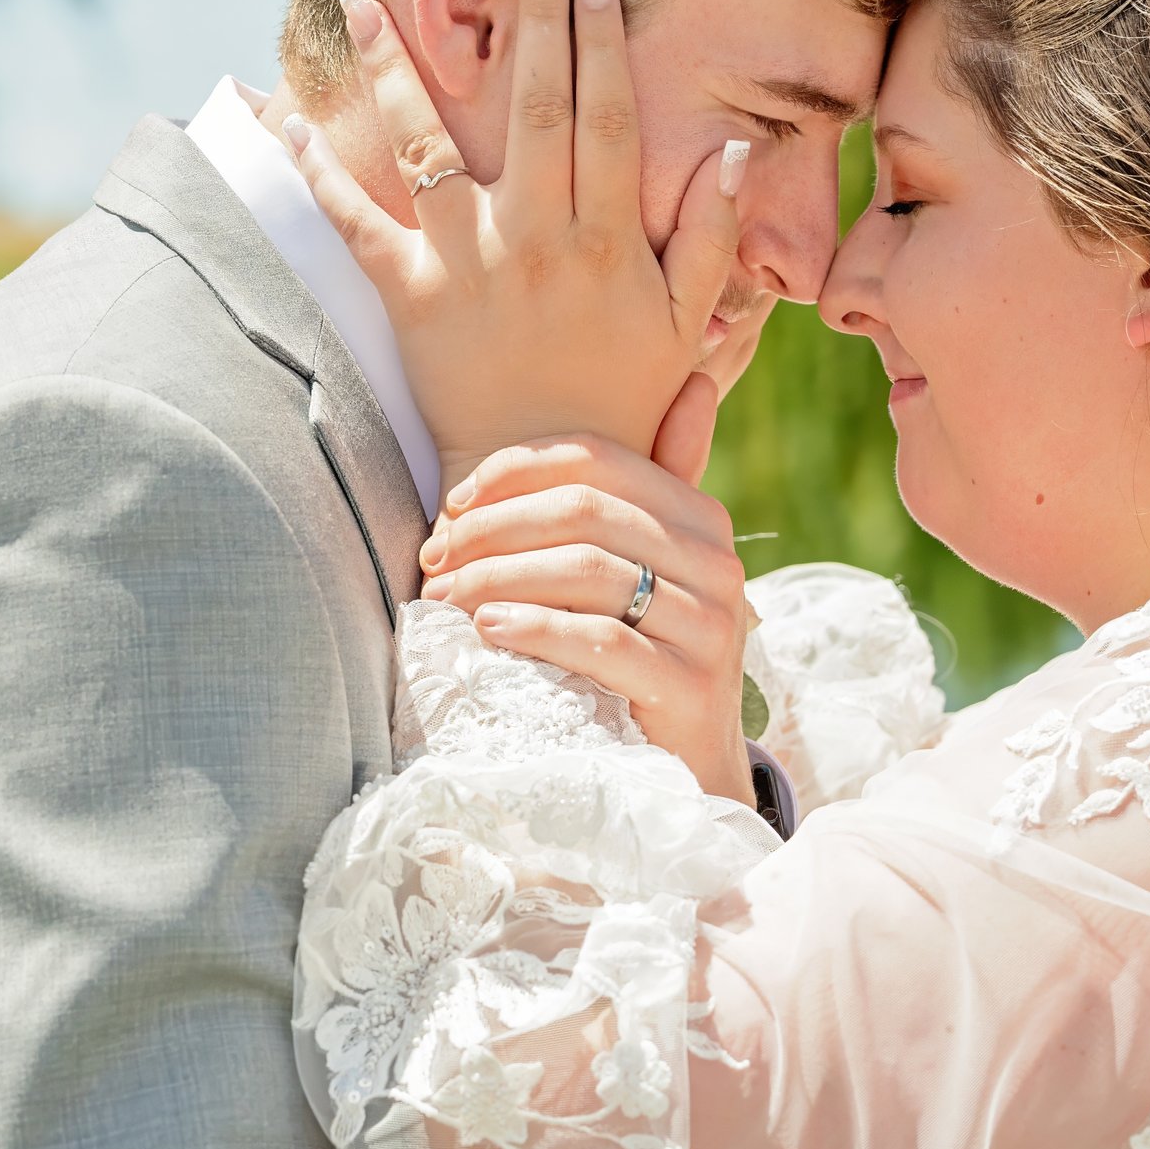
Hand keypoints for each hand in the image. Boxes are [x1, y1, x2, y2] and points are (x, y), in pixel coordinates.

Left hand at [284, 0, 747, 479]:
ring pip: (428, 143)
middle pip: (533, 103)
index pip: (606, 115)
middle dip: (532, 14)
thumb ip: (709, 238)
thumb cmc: (622, 403)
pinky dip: (312, 167)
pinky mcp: (408, 295)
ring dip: (397, 65)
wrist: (545, 483)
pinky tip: (278, 113)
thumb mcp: (688, 327)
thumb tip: (731, 151)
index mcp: (606, 238)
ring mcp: (467, 262)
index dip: (602, 38)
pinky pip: (352, 221)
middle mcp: (535, 236)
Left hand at [420, 376, 758, 807]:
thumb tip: (696, 380)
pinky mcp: (690, 688)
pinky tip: (486, 632)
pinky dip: (533, 629)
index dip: (515, 472)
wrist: (686, 768)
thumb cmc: (648, 654)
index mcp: (700, 517)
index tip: (452, 505)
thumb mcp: (652, 566)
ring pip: (589, 571)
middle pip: (586, 511)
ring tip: (444, 599)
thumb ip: (657, 481)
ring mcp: (710, 626)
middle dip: (492, 528)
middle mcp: (716, 561)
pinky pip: (601, 641)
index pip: (597, 461)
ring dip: (497, 578)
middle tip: (432, 559)